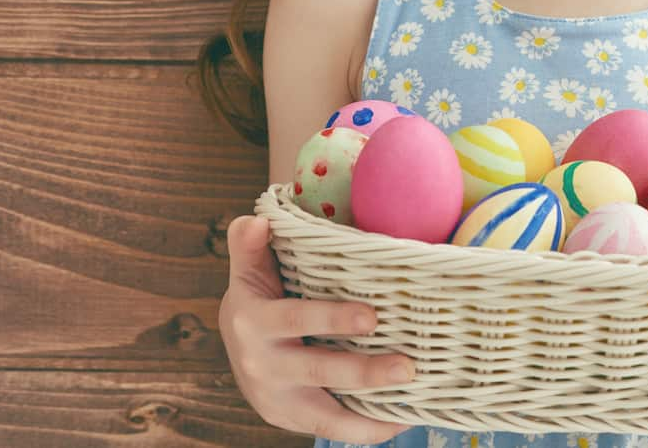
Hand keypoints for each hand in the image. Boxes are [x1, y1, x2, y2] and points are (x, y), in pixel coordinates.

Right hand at [219, 213, 414, 443]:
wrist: (237, 346)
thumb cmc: (257, 298)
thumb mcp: (248, 271)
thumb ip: (250, 247)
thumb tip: (256, 221)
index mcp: (254, 322)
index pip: (296, 320)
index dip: (332, 319)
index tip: (372, 317)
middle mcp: (262, 365)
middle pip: (317, 371)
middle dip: (363, 372)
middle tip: (408, 367)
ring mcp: (276, 397)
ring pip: (324, 414)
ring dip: (368, 414)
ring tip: (410, 406)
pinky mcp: (290, 418)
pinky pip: (329, 427)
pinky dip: (364, 430)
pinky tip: (400, 421)